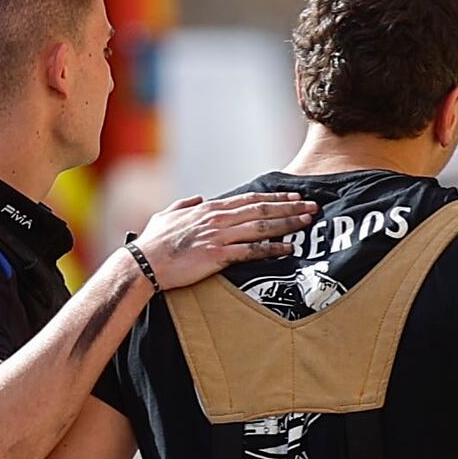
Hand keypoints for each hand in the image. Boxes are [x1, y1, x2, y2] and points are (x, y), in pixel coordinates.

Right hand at [130, 187, 316, 290]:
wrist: (145, 262)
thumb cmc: (153, 241)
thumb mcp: (167, 215)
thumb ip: (184, 205)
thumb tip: (197, 198)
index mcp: (209, 208)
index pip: (249, 199)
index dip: (274, 197)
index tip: (293, 196)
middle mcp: (218, 219)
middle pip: (262, 209)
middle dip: (290, 207)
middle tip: (312, 206)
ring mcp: (220, 236)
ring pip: (262, 226)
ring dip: (287, 223)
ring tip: (307, 222)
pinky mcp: (219, 255)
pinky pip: (252, 251)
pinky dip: (272, 248)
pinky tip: (289, 248)